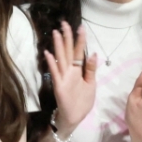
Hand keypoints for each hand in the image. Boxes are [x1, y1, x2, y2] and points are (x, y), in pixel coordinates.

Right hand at [45, 21, 98, 136]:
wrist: (75, 117)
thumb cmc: (82, 101)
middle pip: (68, 51)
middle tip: (65, 23)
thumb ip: (91, 69)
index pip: (78, 52)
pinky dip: (51, 64)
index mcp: (78, 70)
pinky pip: (55, 73)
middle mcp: (69, 71)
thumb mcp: (91, 84)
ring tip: (57, 33)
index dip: (80, 40)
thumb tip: (93, 53)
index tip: (81, 27)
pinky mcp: (59, 86)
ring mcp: (63, 78)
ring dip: (58, 46)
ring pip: (61, 59)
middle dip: (67, 37)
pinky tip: (48, 54)